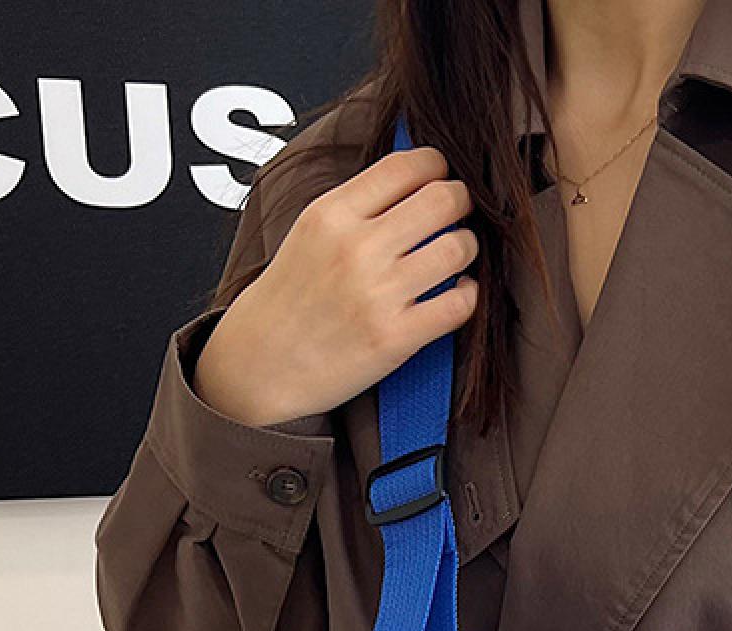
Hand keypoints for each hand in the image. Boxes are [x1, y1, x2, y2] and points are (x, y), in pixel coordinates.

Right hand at [194, 145, 481, 427]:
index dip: (437, 166)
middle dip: (461, 201)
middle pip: (442, 199)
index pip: (406, 166)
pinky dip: (469, 295)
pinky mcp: (396, 337)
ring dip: (468, 247)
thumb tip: (415, 180)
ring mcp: (378, 294)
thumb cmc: (289, 300)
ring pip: (457, 248)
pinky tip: (459, 292)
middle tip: (459, 213)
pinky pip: (459, 304)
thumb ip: (358, 205)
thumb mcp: (309, 232)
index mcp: (332, 214)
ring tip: (458, 254)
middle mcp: (356, 248)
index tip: (440, 177)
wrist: (261, 363)